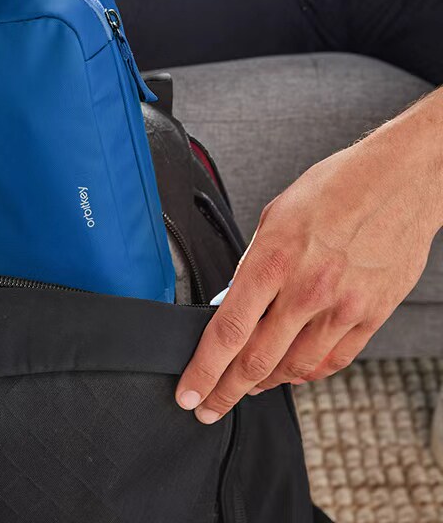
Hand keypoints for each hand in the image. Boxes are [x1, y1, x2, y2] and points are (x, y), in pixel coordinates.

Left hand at [176, 109, 441, 423]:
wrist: (399, 180)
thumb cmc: (335, 188)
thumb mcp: (274, 216)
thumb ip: (253, 264)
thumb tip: (234, 299)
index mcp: (274, 260)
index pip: (228, 331)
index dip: (204, 370)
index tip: (190, 392)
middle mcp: (307, 290)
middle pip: (257, 361)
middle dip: (226, 393)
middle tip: (209, 407)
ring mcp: (343, 307)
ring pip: (295, 368)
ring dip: (265, 384)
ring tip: (246, 387)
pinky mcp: (372, 315)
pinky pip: (334, 360)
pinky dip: (307, 373)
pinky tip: (292, 374)